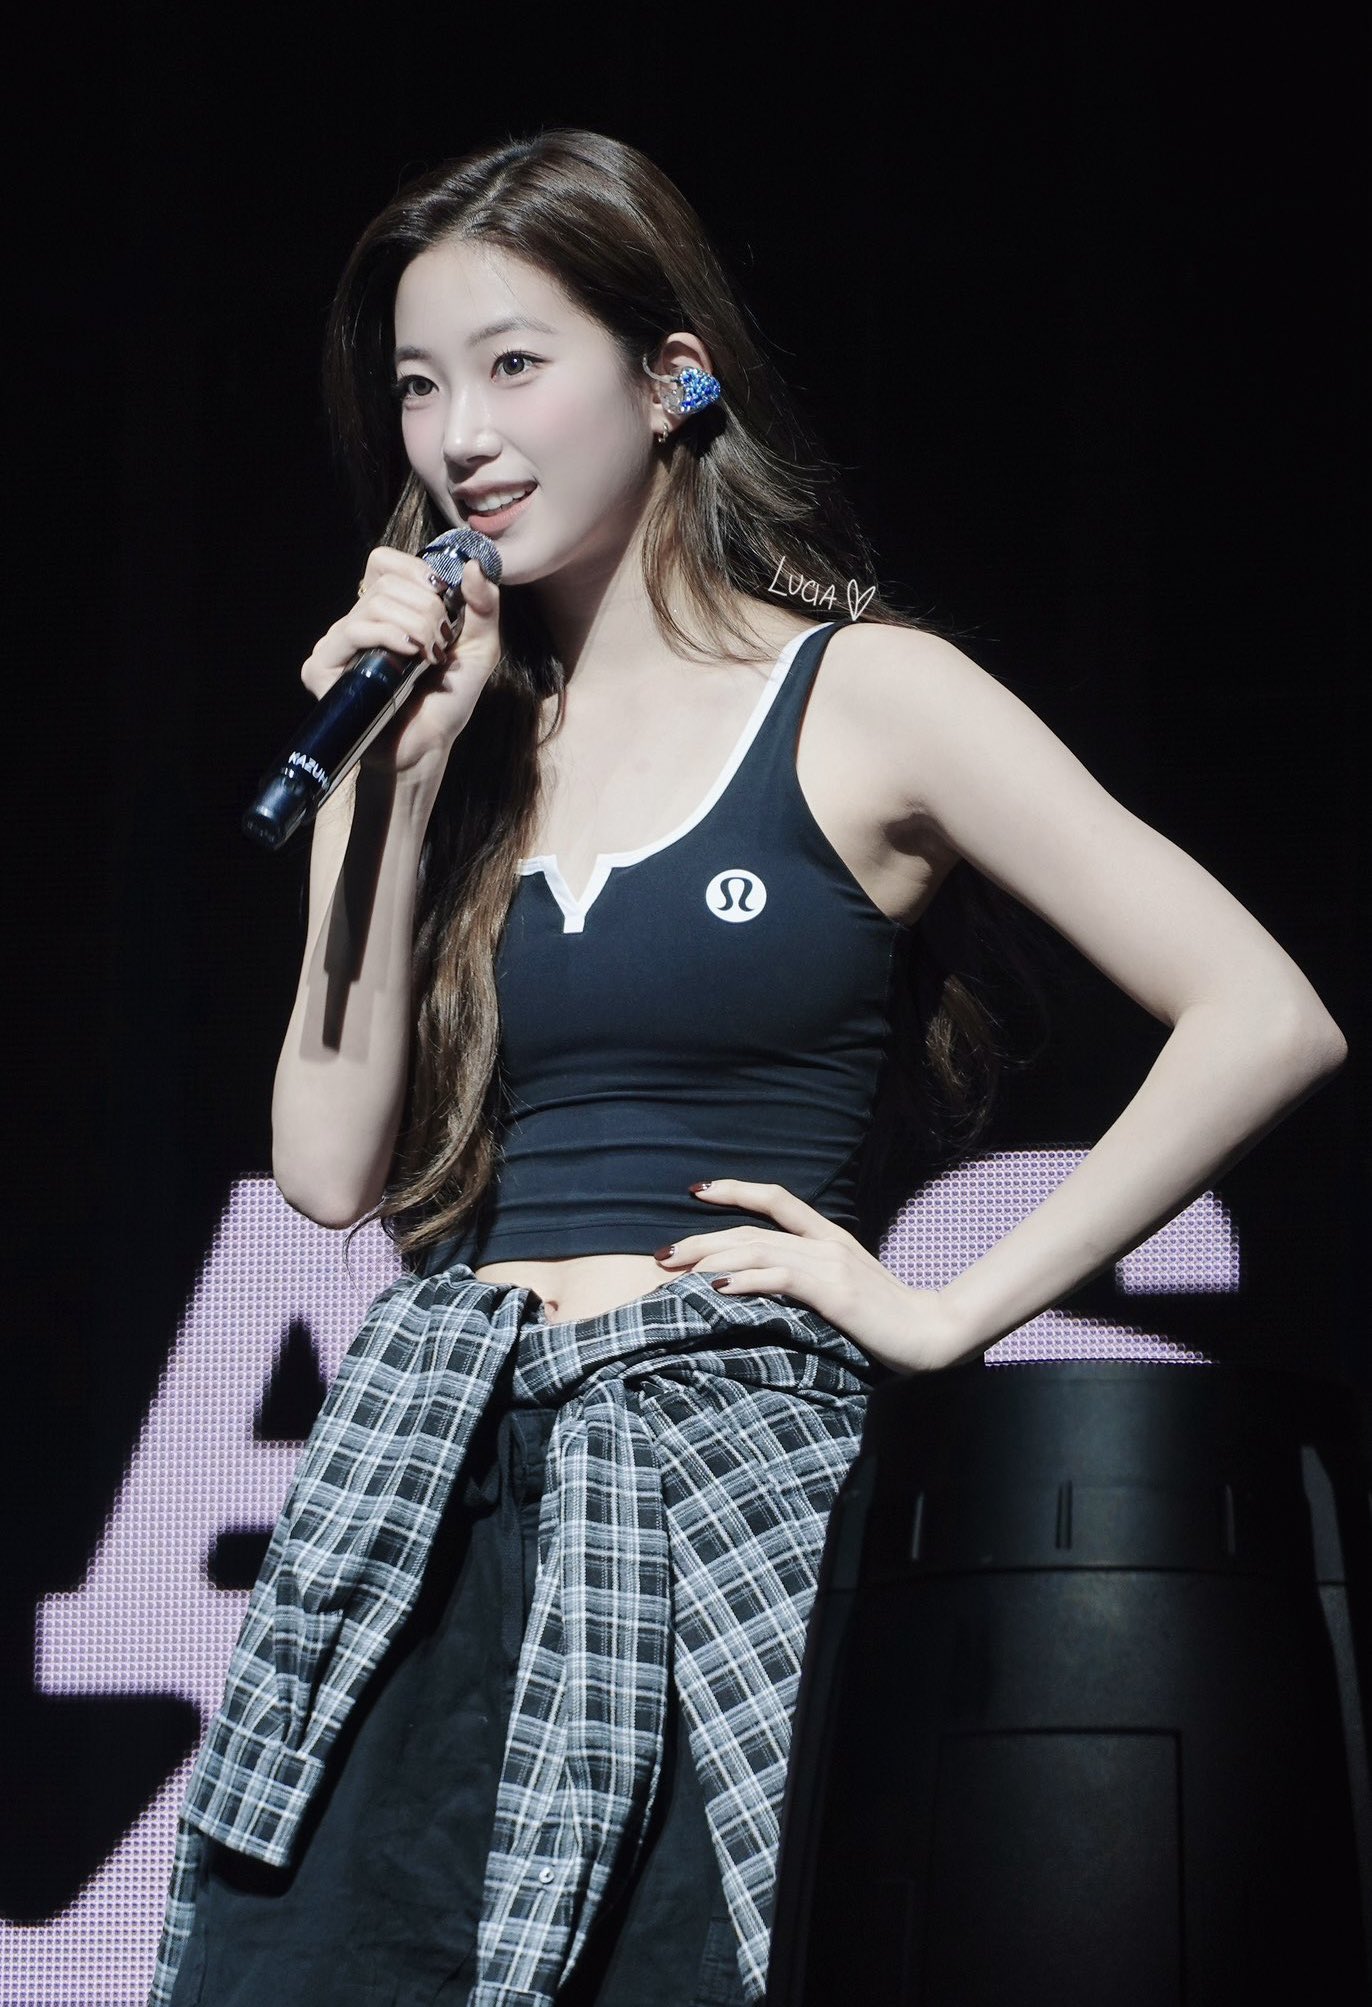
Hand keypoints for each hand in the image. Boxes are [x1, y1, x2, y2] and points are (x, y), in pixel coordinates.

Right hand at [300, 546, 501, 781]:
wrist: (427, 747)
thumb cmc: (446, 702)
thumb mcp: (479, 650)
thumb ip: (484, 607)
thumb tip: (472, 566)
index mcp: (387, 611)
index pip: (385, 563)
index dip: (417, 573)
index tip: (444, 601)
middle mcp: (359, 622)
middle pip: (387, 582)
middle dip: (427, 607)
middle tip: (441, 642)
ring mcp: (338, 643)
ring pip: (374, 604)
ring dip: (414, 624)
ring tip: (429, 656)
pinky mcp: (322, 667)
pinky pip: (352, 631)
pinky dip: (386, 636)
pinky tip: (408, 654)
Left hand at [654, 1179, 969, 1373]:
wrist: (932, 1334)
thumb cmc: (885, 1321)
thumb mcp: (842, 1291)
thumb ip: (807, 1281)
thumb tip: (759, 1287)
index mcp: (828, 1237)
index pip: (775, 1199)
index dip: (735, 1190)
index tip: (696, 1192)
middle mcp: (825, 1243)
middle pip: (751, 1229)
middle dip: (701, 1239)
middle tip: (662, 1254)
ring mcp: (830, 1265)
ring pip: (759, 1248)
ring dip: (712, 1257)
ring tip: (677, 1268)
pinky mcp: (835, 1292)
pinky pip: (783, 1277)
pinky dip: (748, 1278)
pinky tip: (720, 1286)